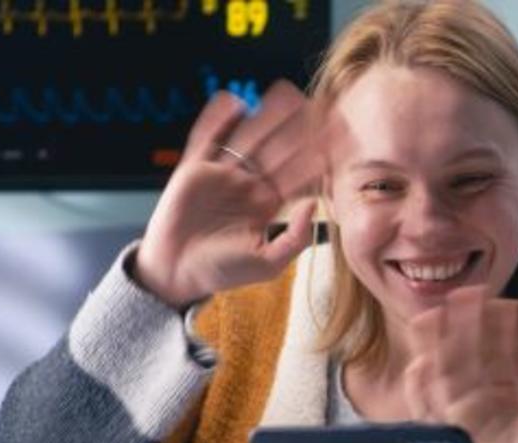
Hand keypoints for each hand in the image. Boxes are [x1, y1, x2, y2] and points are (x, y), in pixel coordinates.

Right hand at [135, 80, 333, 307]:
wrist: (176, 273)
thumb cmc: (222, 271)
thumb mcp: (268, 263)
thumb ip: (295, 238)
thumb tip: (313, 205)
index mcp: (266, 203)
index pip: (296, 173)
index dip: (317, 155)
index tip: (340, 137)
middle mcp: (246, 184)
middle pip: (277, 149)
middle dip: (298, 128)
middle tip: (321, 105)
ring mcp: (221, 174)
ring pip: (247, 138)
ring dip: (266, 116)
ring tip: (286, 94)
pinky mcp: (193, 169)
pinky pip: (206, 138)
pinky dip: (217, 119)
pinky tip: (234, 101)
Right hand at [404, 286, 517, 442]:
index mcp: (506, 398)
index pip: (500, 355)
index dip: (499, 329)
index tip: (502, 302)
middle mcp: (479, 404)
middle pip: (467, 356)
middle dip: (464, 325)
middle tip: (464, 294)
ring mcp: (460, 419)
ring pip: (443, 373)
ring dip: (438, 345)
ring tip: (433, 314)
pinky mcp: (445, 438)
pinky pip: (426, 409)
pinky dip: (420, 387)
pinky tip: (420, 363)